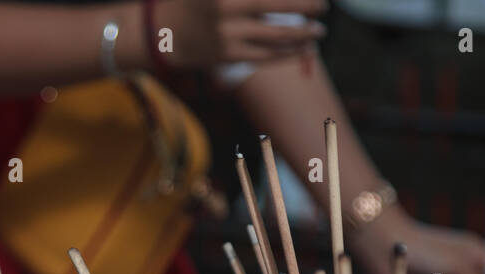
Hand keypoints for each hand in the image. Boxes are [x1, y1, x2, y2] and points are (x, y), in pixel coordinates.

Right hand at [159, 0, 327, 67]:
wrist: (160, 32)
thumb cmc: (191, 1)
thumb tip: (278, 0)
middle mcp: (228, 8)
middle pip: (279, 6)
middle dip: (306, 6)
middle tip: (324, 7)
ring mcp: (228, 34)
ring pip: (275, 35)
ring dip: (302, 34)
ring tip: (318, 32)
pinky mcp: (226, 55)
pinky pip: (263, 56)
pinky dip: (286, 53)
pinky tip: (302, 50)